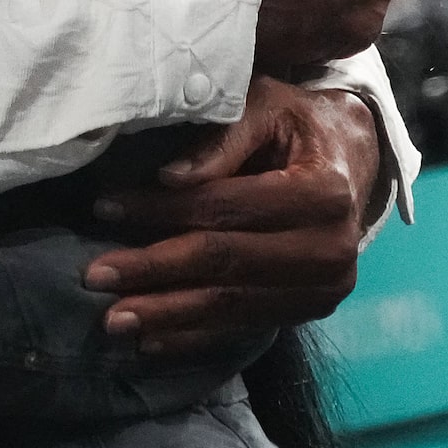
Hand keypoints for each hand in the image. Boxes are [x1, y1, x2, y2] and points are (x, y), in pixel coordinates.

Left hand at [82, 76, 382, 357]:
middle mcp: (330, 250)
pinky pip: (245, 327)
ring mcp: (324, 289)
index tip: (104, 208)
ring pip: (231, 305)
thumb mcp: (264, 106)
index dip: (160, 211)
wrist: (352, 157)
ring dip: (168, 316)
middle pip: (224, 264)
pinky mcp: (311, 309)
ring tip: (114, 320)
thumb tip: (169, 179)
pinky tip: (153, 342)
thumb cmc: (296, 123)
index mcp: (322, 193)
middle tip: (94, 277)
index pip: (224, 208)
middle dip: (154, 272)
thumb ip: (222, 141)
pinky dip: (196, 337)